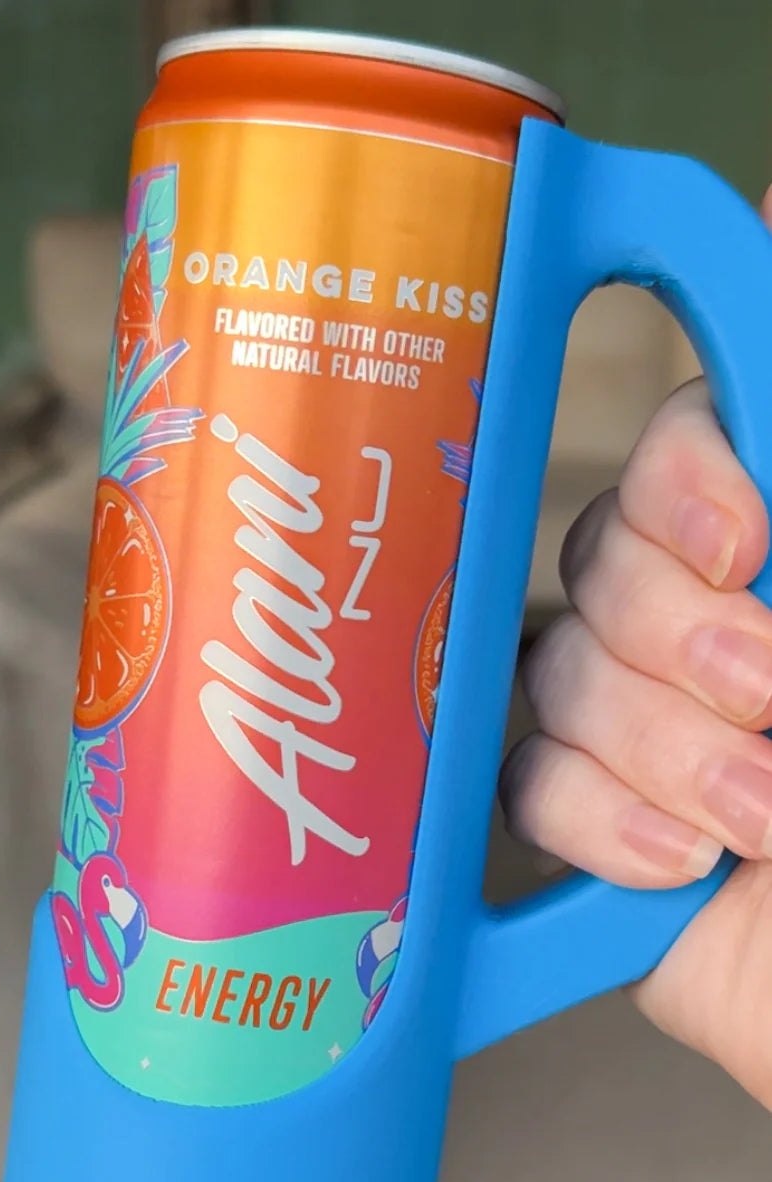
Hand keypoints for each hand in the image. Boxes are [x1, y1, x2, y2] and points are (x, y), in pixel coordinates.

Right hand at [499, 186, 771, 1109]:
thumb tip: (764, 223)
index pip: (679, 442)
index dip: (678, 476)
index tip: (750, 545)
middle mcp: (710, 619)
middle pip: (592, 556)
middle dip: (679, 640)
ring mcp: (645, 724)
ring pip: (552, 675)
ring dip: (660, 751)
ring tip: (763, 824)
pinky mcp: (596, 826)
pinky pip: (524, 790)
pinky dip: (599, 825)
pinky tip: (685, 868)